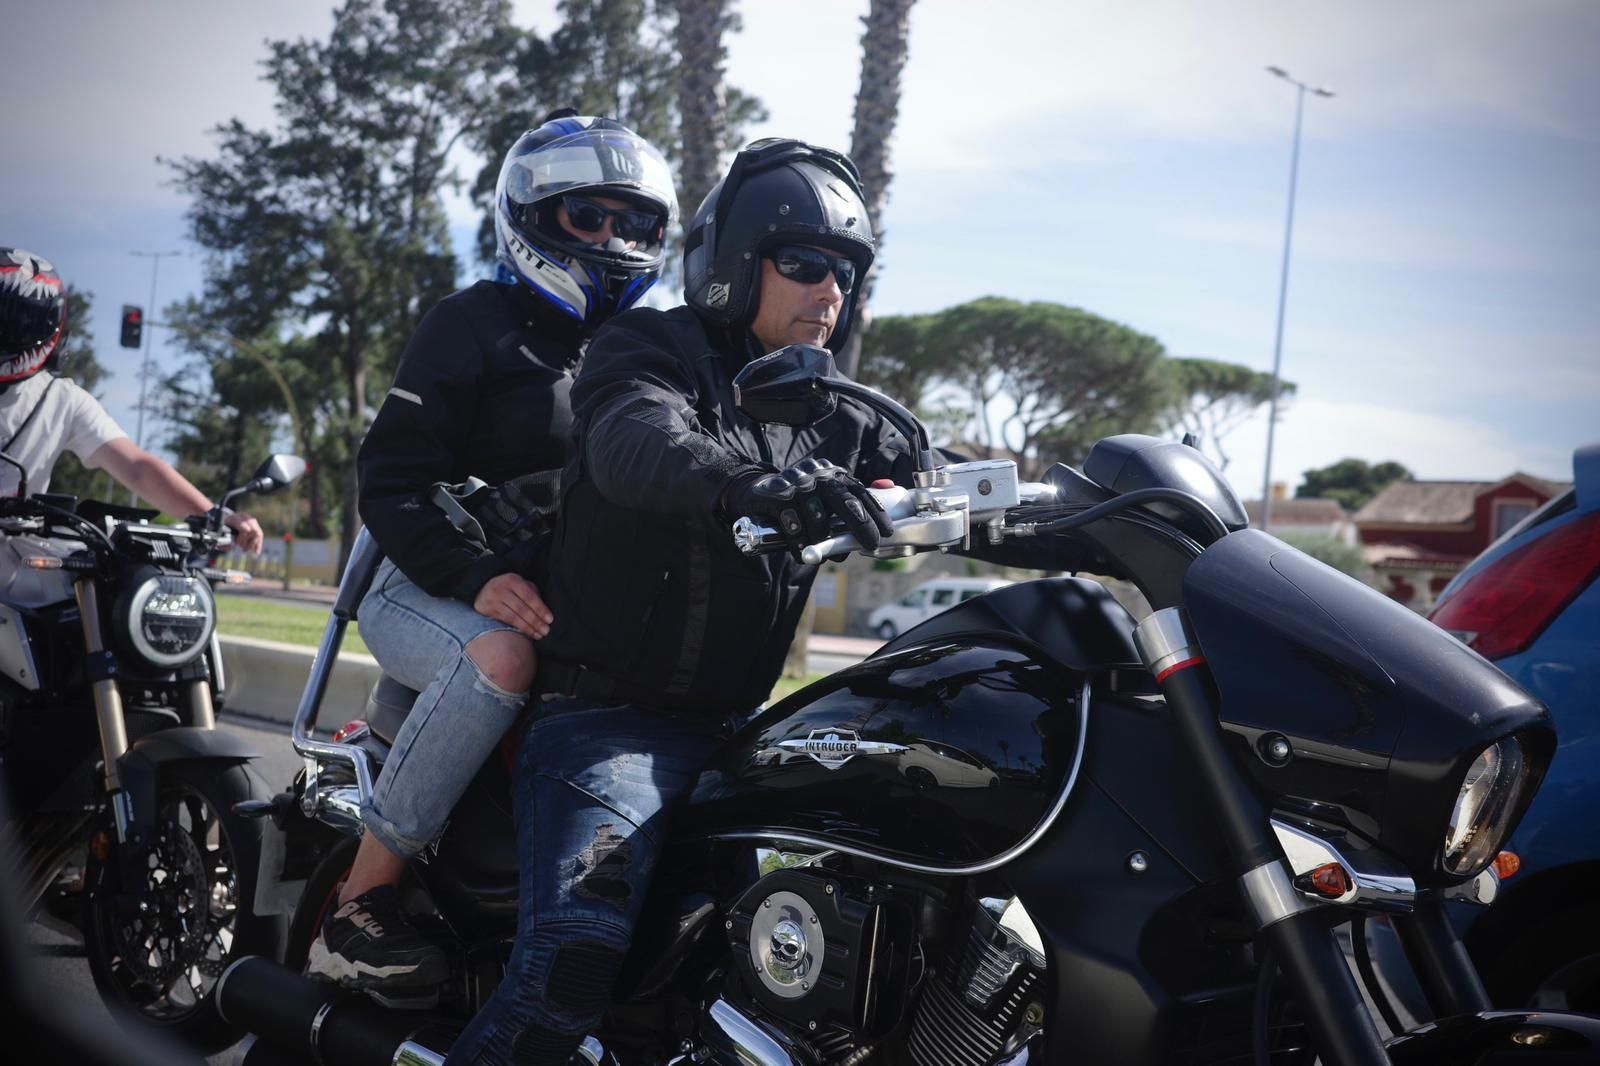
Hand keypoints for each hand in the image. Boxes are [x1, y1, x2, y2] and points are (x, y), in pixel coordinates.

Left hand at [224, 510, 264, 554]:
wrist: (224, 519)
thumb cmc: (221, 528)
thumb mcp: (220, 532)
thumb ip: (224, 541)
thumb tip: (231, 547)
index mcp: (235, 518)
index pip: (245, 529)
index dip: (242, 538)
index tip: (237, 544)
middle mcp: (245, 517)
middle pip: (253, 531)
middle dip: (248, 542)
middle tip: (242, 548)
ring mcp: (251, 520)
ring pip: (258, 533)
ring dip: (253, 543)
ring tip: (245, 549)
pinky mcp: (255, 524)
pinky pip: (260, 534)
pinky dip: (258, 544)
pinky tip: (256, 552)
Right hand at [473, 572, 553, 638]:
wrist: (483, 590)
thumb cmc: (509, 588)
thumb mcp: (520, 585)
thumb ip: (532, 593)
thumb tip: (545, 611)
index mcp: (513, 580)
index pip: (529, 596)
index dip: (540, 608)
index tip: (550, 619)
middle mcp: (501, 589)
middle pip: (521, 608)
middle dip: (535, 621)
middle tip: (546, 630)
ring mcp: (493, 600)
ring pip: (513, 617)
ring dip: (528, 627)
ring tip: (539, 634)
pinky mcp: (488, 610)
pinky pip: (506, 621)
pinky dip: (518, 628)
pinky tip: (528, 633)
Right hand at [721, 458, 893, 558]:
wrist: (751, 492)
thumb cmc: (794, 504)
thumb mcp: (818, 503)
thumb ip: (838, 518)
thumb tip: (856, 545)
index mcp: (832, 476)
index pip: (860, 492)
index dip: (876, 512)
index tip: (887, 531)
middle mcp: (817, 475)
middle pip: (845, 501)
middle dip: (861, 525)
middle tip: (869, 544)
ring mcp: (796, 484)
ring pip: (818, 518)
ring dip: (821, 540)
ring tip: (820, 553)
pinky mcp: (776, 496)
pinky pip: (793, 524)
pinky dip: (799, 541)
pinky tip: (800, 550)